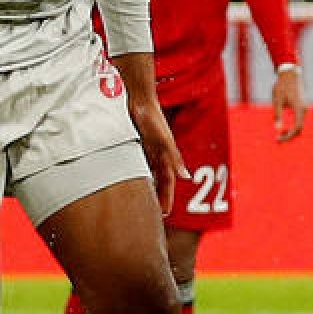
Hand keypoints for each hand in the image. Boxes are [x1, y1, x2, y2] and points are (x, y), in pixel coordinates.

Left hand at [128, 97, 187, 213]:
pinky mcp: (135, 146)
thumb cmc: (151, 118)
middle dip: (158, 197)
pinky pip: (136, 166)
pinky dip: (134, 177)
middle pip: (159, 182)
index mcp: (166, 156)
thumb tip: (186, 177)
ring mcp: (146, 151)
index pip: (168, 183)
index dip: (166, 198)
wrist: (136, 98)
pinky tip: (125, 184)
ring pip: (148, 175)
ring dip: (147, 188)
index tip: (163, 214)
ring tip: (141, 204)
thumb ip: (174, 158)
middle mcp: (157, 156)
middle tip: (154, 214)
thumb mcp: (163, 139)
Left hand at [271, 66, 306, 141]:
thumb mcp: (277, 101)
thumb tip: (278, 129)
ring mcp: (305, 108)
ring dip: (291, 131)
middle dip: (290, 135)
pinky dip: (293, 125)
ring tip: (280, 132)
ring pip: (300, 125)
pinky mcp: (303, 107)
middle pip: (300, 128)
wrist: (290, 74)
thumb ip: (277, 115)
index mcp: (299, 108)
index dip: (289, 136)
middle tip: (278, 138)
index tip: (278, 139)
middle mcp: (304, 109)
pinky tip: (285, 126)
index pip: (297, 128)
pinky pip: (300, 120)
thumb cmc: (282, 86)